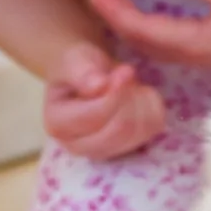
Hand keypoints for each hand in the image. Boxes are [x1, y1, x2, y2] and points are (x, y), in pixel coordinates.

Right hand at [43, 43, 164, 160]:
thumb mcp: (76, 59)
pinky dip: (153, 107)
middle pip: (120, 131)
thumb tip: (98, 86)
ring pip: (139, 133)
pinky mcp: (127, 147)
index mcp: (57, 124)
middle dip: (130, 98)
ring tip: (130, 83)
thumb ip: (82, 71)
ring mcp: (103, 151)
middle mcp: (77, 145)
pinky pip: (153, 129)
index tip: (125, 70)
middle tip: (127, 73)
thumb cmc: (78, 66)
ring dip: (142, 101)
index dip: (116, 93)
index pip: (95, 117)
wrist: (89, 73)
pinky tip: (139, 93)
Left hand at [88, 0, 210, 68]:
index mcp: (192, 41)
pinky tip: (143, 12)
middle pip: (138, 38)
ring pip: (147, 42)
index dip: (116, 10)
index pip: (142, 28)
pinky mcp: (202, 51)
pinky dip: (142, 25)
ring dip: (126, 19)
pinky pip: (159, 42)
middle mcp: (188, 53)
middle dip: (114, 12)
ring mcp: (194, 55)